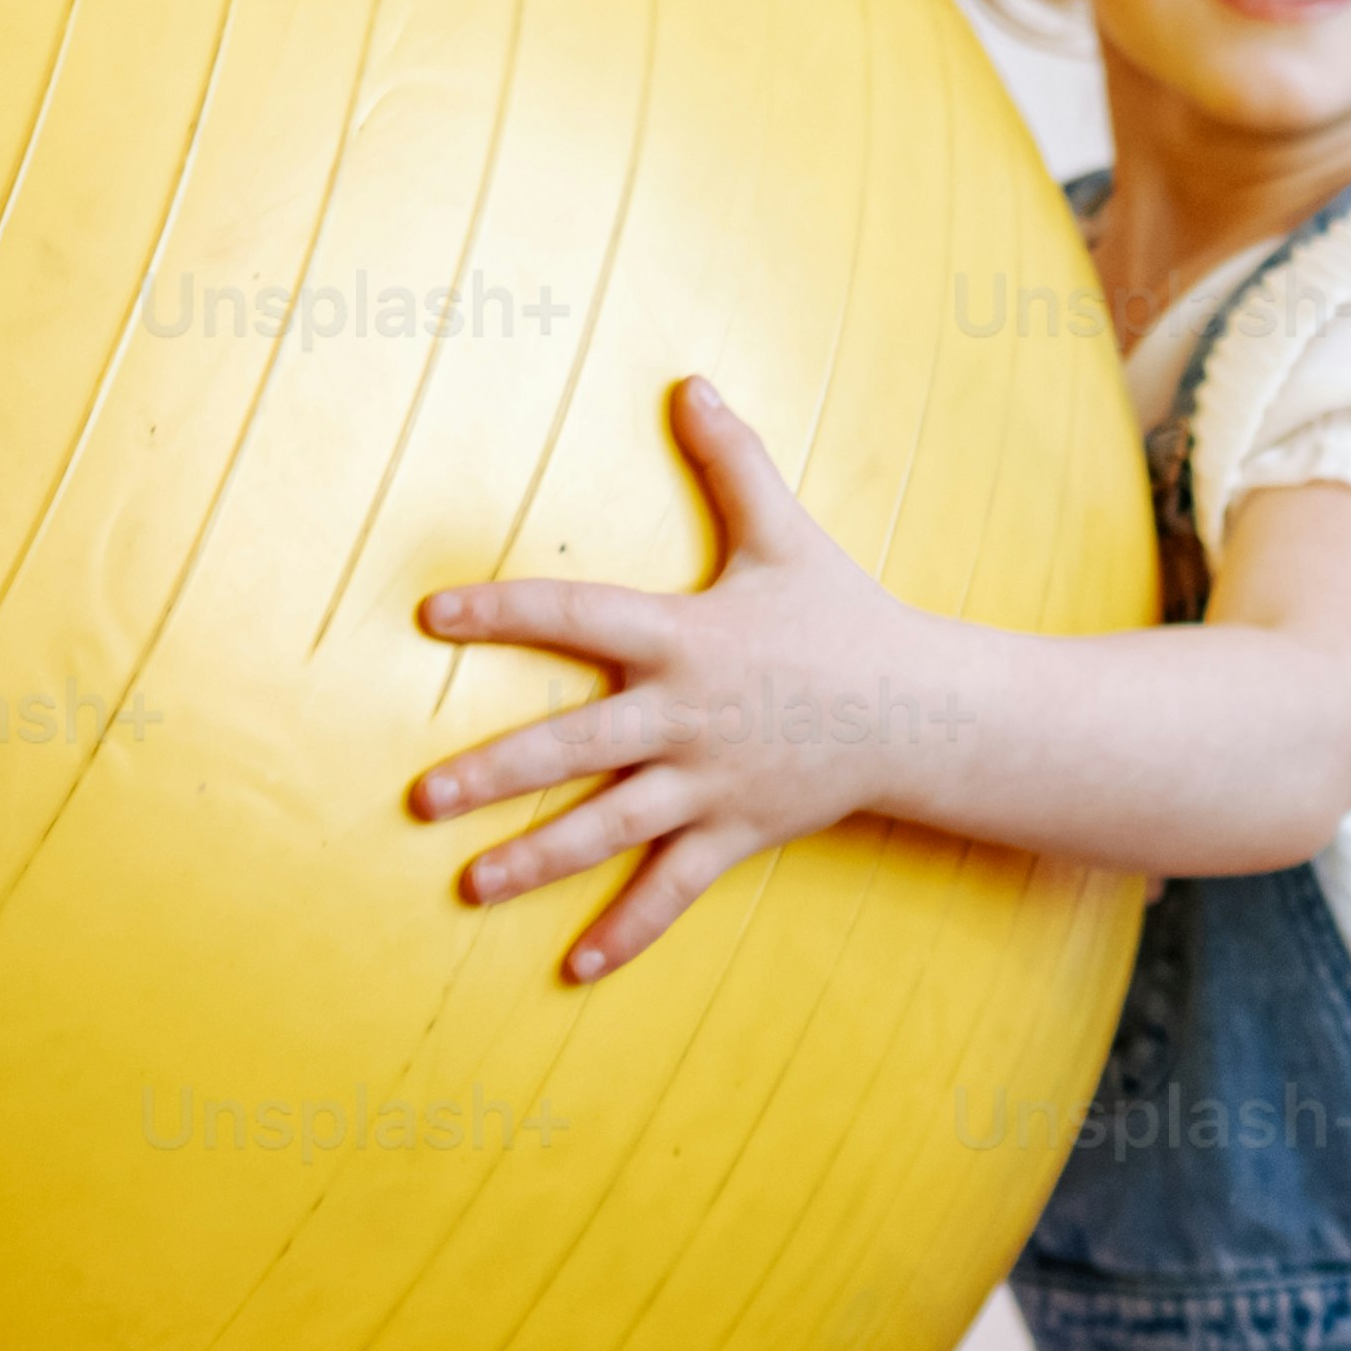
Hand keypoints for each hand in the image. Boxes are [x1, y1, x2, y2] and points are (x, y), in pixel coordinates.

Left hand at [408, 382, 940, 979]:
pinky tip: (574, 968)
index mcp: (685, 636)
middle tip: (424, 796)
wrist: (927, 708)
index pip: (577, 616)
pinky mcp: (737, 831)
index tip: (433, 616)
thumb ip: (734, 461)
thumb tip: (690, 382)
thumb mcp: (788, 535)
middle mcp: (687, 715)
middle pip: (574, 747)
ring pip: (609, 828)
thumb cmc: (846, 617)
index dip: (504, 613)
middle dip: (495, 774)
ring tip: (469, 885)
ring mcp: (710, 782)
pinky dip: (628, 931)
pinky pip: (674, 889)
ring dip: (537, 860)